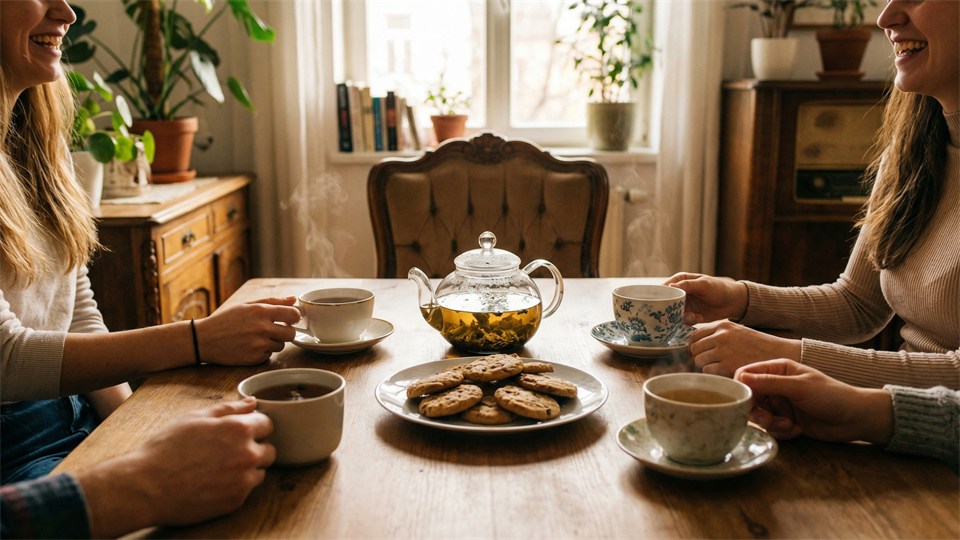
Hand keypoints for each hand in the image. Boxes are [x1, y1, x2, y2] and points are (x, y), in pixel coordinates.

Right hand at [80, 398, 275, 536]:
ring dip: (247, 469)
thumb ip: (229, 409)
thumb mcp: (195, 418)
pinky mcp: (235, 501)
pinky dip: (235, 486)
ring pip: (259, 472)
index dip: (254, 426)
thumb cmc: (167, 448)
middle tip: (229, 451)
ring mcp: (243, 481)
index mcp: (240, 429)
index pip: (268, 424)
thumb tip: (253, 402)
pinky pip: (246, 490)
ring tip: (219, 468)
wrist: (146, 487)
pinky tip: (213, 482)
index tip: (242, 431)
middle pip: (269, 450)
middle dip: (255, 448)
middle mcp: (248, 455)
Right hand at [196, 296, 300, 364]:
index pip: (293, 315)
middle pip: (291, 333)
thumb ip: (272, 301)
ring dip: (273, 342)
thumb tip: (294, 299)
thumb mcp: (246, 305)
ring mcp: (258, 345)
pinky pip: (269, 355)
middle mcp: (262, 328)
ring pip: (281, 346)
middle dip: (285, 331)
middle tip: (274, 330)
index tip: (289, 318)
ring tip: (256, 337)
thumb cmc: (226, 319)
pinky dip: (263, 352)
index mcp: (261, 311)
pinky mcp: (254, 359)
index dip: (294, 317)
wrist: (204, 339)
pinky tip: (250, 346)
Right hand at [662, 273, 747, 324]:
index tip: (656, 302)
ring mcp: (683, 305)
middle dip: (667, 309)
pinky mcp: (688, 315)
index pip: (663, 287)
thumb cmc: (720, 288)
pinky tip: (698, 318)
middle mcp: (679, 293)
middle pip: (664, 301)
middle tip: (674, 313)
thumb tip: (669, 286)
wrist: (733, 303)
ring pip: (671, 313)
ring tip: (693, 316)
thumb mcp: (704, 284)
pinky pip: (681, 321)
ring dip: (679, 317)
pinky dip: (688, 321)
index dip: (657, 294)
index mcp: (680, 281)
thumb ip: (687, 285)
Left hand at [688, 320, 800, 376]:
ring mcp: (724, 351)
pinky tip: (725, 373)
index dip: (695, 346)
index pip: (695, 335)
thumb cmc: (757, 345)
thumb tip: (693, 345)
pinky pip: (707, 372)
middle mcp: (721, 336)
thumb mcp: (737, 332)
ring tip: (720, 368)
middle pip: (694, 349)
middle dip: (699, 357)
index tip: (701, 353)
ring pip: (699, 361)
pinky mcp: (728, 366)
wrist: (779, 355)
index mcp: (722, 325)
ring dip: (706, 367)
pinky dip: (713, 375)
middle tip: (711, 363)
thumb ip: (717, 335)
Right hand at [735, 359, 893, 443]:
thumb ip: (769, 383)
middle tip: (768, 420)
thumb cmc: (831, 395)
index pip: (746, 375)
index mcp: (777, 370)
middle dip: (757, 412)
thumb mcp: (799, 387)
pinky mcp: (785, 421)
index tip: (746, 402)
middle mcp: (775, 386)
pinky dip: (781, 432)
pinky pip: (771, 428)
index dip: (741, 388)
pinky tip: (797, 430)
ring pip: (758, 416)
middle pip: (749, 399)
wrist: (856, 419)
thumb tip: (741, 377)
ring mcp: (780, 405)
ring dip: (771, 424)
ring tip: (789, 426)